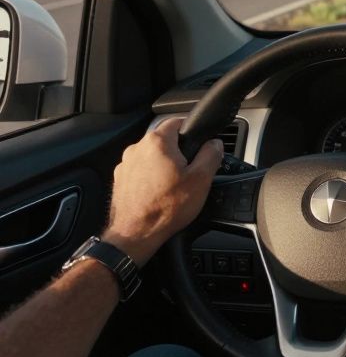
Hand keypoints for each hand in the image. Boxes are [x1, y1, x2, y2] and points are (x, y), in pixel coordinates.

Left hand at [102, 118, 222, 264]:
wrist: (135, 234)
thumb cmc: (167, 208)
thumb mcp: (201, 180)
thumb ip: (211, 155)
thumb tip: (215, 144)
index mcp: (157, 142)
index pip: (176, 121)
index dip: (191, 131)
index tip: (199, 143)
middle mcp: (137, 148)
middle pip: (163, 140)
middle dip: (178, 152)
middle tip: (190, 171)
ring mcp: (125, 164)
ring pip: (151, 157)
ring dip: (163, 166)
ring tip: (175, 187)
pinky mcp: (120, 180)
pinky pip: (140, 171)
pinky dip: (150, 178)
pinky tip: (160, 195)